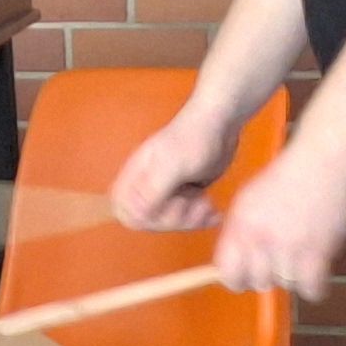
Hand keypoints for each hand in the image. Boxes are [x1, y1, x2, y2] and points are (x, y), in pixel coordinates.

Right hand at [110, 109, 238, 232]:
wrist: (221, 123)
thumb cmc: (193, 138)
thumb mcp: (173, 165)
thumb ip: (152, 190)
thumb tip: (134, 214)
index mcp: (136, 177)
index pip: (124, 211)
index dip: (144, 218)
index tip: (168, 207)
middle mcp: (147, 186)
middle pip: (150, 221)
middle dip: (175, 219)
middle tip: (195, 203)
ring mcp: (166, 191)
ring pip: (171, 221)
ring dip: (191, 220)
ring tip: (208, 205)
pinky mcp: (184, 194)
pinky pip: (187, 217)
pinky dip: (202, 219)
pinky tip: (215, 213)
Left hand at [210, 149, 345, 298]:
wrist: (319, 164)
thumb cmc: (283, 182)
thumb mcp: (247, 204)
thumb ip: (237, 235)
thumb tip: (229, 268)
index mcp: (239, 227)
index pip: (227, 272)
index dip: (236, 280)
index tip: (246, 279)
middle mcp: (259, 239)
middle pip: (258, 282)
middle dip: (269, 276)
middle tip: (281, 261)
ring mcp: (288, 246)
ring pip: (285, 284)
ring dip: (294, 276)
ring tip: (301, 254)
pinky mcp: (316, 252)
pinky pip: (311, 289)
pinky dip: (314, 286)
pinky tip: (316, 271)